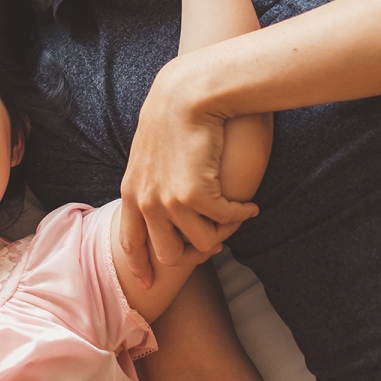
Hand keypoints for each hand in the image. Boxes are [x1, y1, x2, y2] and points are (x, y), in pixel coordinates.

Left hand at [118, 59, 258, 286]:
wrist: (187, 93)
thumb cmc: (173, 116)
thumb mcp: (149, 153)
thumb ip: (150, 180)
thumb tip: (161, 202)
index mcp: (131, 192)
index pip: (131, 242)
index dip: (141, 267)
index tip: (148, 287)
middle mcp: (145, 202)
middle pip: (169, 255)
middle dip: (195, 255)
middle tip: (216, 243)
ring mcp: (168, 202)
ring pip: (203, 244)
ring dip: (223, 233)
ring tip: (235, 215)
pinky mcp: (195, 195)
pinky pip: (225, 222)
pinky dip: (241, 214)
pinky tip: (250, 205)